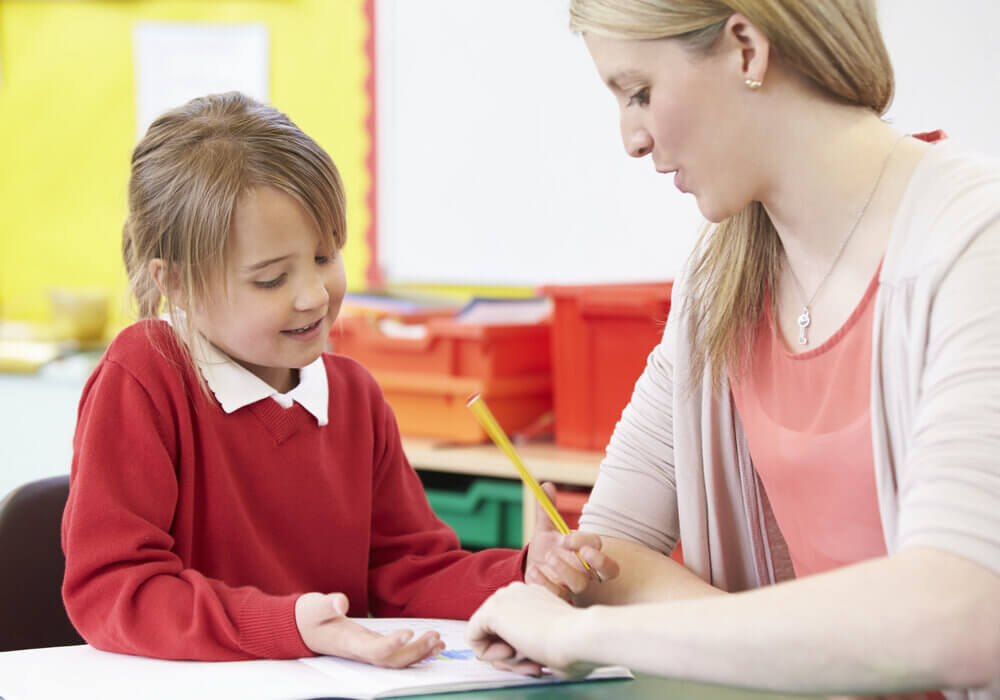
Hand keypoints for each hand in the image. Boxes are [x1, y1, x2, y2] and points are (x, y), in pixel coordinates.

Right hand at [295, 592, 443, 666]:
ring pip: (397, 660)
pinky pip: (397, 654)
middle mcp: (361, 652)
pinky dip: (417, 650)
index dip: (391, 645)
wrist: (300, 628)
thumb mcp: (312, 607)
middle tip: (435, 637)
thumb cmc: (306, 617)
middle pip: (392, 660)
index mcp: (348, 643)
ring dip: (420, 653)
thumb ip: (326, 605)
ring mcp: (368, 650)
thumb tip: (340, 601)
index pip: (373, 650)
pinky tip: (433, 643)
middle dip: (415, 652)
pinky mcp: (373, 645)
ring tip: (439, 641)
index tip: (408, 631)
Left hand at [467, 581, 597, 677]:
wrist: (580, 636)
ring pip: (485, 636)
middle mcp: (517, 593)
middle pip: (496, 633)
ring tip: (528, 661)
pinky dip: (488, 654)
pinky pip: (473, 638)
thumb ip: (533, 647)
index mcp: (534, 598)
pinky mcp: (491, 609)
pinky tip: (511, 653)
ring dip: (503, 658)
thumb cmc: (577, 646)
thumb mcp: (551, 644)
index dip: (521, 654)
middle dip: (511, 658)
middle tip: (533, 667)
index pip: (511, 629)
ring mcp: (503, 598)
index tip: (538, 665)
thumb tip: (515, 657)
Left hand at [524, 482, 619, 599]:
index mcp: (587, 550)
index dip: (583, 541)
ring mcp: (575, 586)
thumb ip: (548, 511)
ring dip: (565, 570)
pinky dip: (546, 583)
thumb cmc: (548, 549)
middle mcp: (588, 570)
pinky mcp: (561, 598)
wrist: (533, 570)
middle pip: (610, 570)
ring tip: (547, 558)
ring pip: (581, 585)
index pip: (596, 545)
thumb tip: (546, 486)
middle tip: (582, 552)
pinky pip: (559, 596)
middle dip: (599, 561)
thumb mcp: (546, 530)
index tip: (564, 538)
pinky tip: (535, 571)